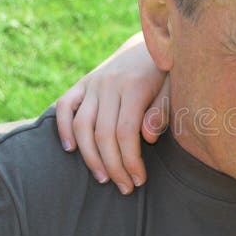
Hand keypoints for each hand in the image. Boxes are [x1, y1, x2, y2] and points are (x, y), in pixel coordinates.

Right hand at [55, 32, 168, 193]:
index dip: (131, 161)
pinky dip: (63, 127)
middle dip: (113, 166)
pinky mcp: (82, 83)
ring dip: (90, 156)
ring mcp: (93, 83)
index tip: (139, 180)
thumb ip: (161, 112)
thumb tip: (146, 138)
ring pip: (82, 125)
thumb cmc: (166, 76)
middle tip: (124, 188)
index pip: (127, 133)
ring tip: (103, 178)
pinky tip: (70, 149)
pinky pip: (65, 106)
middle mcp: (110, 84)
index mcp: (135, 87)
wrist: (149, 46)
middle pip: (104, 134)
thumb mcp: (173, 90)